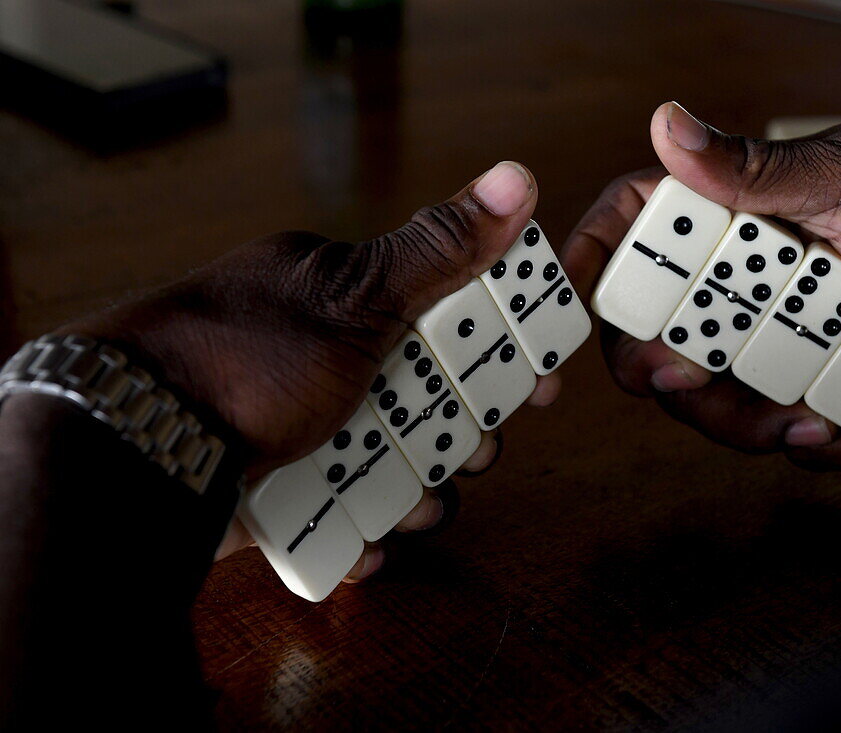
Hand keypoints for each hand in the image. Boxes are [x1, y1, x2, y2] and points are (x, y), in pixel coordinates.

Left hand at [59, 161, 559, 577]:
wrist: (132, 445)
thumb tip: (517, 176)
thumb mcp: (355, 294)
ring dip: (416, 492)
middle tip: (480, 453)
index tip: (539, 386)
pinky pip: (332, 512)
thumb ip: (437, 249)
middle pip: (418, 396)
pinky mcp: (267, 487)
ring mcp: (290, 424)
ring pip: (382, 460)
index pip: (440, 315)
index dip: (495, 350)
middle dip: (460, 431)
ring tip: (424, 509)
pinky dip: (358, 531)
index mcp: (336, 298)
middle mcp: (317, 358)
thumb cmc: (246, 354)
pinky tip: (371, 543)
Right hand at [562, 102, 840, 469]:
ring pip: (718, 409)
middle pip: (658, 342)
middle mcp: (745, 288)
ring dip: (755, 425)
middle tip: (687, 376)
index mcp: (737, 225)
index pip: (637, 240)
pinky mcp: (822, 395)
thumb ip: (757, 170)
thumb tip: (665, 125)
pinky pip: (802, 441)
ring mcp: (780, 346)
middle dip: (664, 373)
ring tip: (813, 417)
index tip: (576, 302)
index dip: (592, 270)